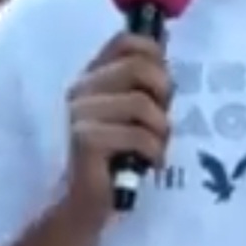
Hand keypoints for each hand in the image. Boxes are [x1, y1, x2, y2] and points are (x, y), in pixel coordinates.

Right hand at [63, 32, 171, 213]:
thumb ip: (141, 84)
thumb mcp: (130, 115)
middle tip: (160, 122)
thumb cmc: (115, 158)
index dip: (154, 55)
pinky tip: (147, 165)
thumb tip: (165, 47)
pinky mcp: (86, 140)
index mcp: (92, 77)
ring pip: (143, 104)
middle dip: (163, 94)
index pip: (126, 41)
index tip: (161, 85)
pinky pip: (140, 136)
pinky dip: (154, 153)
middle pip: (139, 67)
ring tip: (153, 149)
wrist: (85, 204)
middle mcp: (81, 89)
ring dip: (160, 131)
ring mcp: (80, 114)